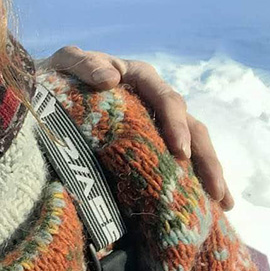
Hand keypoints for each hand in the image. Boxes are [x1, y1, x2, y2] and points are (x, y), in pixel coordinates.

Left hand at [40, 46, 233, 209]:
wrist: (46, 92)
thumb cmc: (58, 75)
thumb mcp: (66, 63)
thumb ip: (84, 65)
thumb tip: (111, 79)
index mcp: (139, 76)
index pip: (166, 99)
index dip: (176, 124)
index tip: (180, 152)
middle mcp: (155, 99)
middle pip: (191, 126)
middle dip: (205, 158)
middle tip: (214, 190)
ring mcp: (156, 123)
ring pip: (194, 146)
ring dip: (210, 173)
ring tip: (223, 203)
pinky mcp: (151, 144)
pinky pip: (178, 162)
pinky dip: (194, 182)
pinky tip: (210, 207)